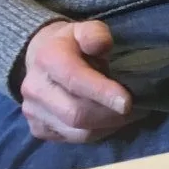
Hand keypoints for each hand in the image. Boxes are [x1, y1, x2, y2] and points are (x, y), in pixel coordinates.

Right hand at [18, 18, 133, 142]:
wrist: (41, 60)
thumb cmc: (72, 45)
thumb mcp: (85, 29)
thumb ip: (95, 34)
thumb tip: (101, 45)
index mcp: (47, 59)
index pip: (75, 80)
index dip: (103, 93)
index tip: (128, 102)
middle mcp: (34, 88)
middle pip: (76, 113)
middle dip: (110, 115)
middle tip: (135, 110)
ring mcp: (33, 112)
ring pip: (77, 132)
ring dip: (107, 127)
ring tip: (126, 116)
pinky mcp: (38, 129)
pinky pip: (73, 139)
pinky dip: (96, 133)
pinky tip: (107, 121)